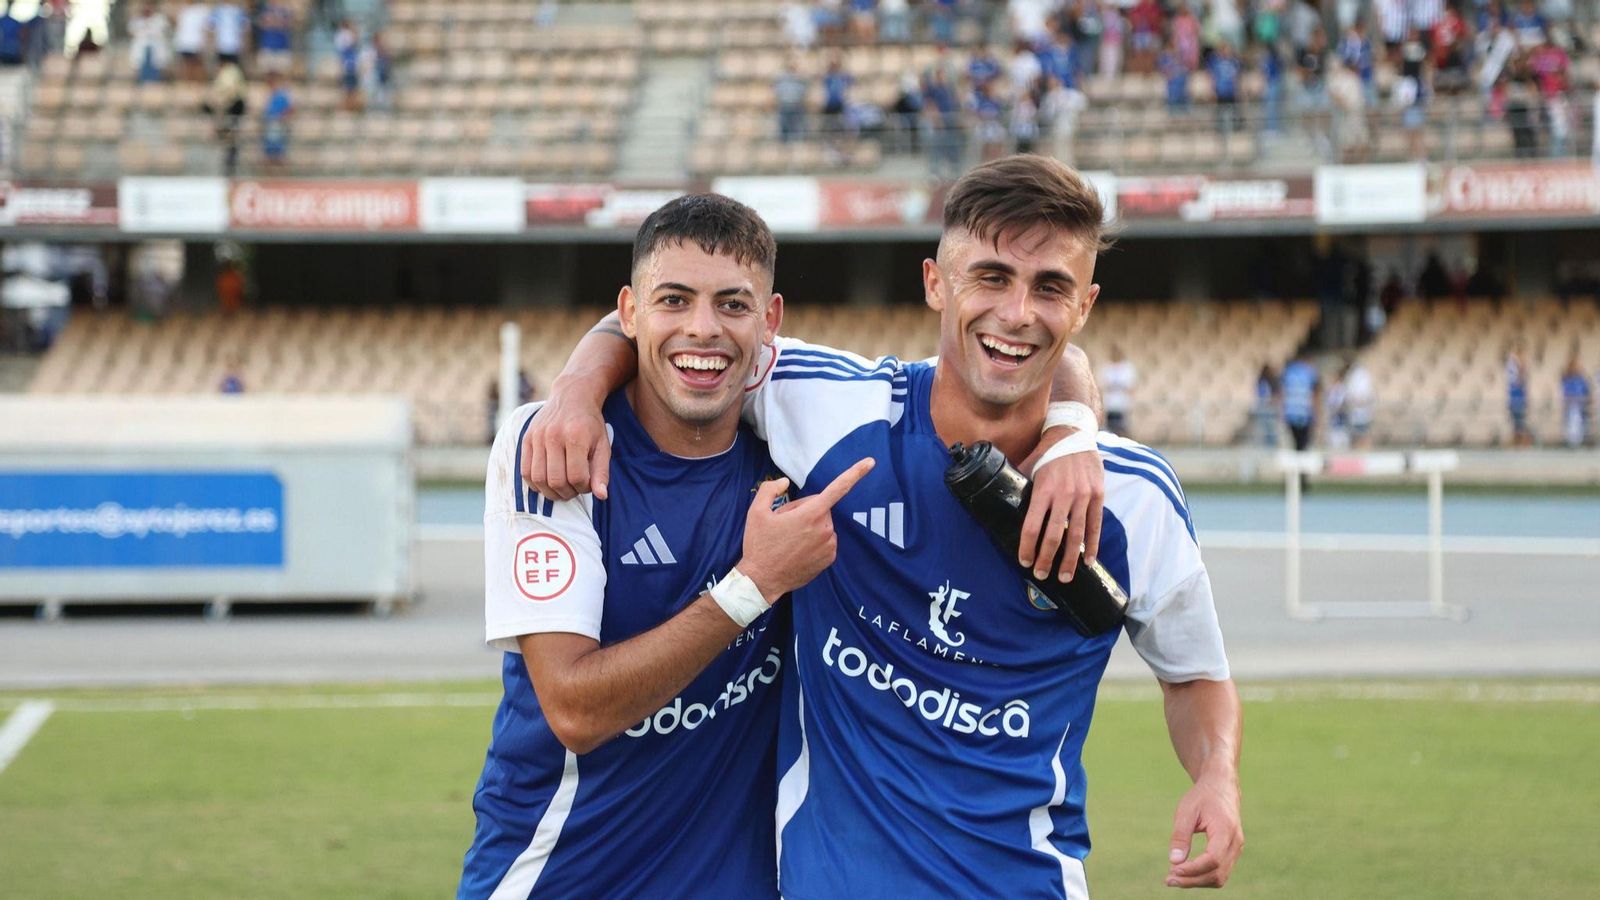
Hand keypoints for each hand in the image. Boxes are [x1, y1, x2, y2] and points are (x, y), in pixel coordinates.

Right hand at [521, 384, 610, 500]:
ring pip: (538, 478)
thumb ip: (602, 471)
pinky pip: (525, 471)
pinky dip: (535, 484)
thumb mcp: (603, 445)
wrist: (572, 395)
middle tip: (574, 489)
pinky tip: (547, 483)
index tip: (588, 484)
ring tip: (561, 489)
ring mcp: (537, 437)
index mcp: (576, 436)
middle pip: (556, 480)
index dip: (584, 488)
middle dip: (568, 492)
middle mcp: (554, 436)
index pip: (577, 476)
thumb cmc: (590, 424)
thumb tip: (601, 496)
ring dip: (550, 492)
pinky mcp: (527, 438)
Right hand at [738, 458, 874, 600]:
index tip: (870, 462)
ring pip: (823, 525)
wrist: (762, 580)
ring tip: (789, 540)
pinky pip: (825, 541)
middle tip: (785, 524)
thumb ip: (771, 489)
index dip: (855, 473)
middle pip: (821, 508)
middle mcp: (824, 528)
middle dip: (807, 511)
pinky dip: (814, 542)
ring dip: (810, 528)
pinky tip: (797, 550)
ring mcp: (829, 545)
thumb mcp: (756, 512)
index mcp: (810, 513)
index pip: (838, 488)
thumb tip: (785, 482)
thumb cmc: (759, 544)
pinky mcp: (829, 558)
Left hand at [1017, 427, 1103, 582]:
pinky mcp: (1098, 495)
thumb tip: (995, 498)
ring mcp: (1083, 496)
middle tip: (1041, 574)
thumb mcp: (1027, 465)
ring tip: (1064, 576)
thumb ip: (1016, 484)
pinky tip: (1088, 561)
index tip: (1024, 561)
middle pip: (1054, 536)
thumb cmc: (1046, 452)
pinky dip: (1092, 546)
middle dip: (1046, 559)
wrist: (1074, 433)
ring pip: (1076, 536)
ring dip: (1069, 560)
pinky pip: (1095, 526)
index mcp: (1043, 489)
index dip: (1027, 547)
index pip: (1032, 526)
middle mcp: (1064, 495)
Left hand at [1165, 776, 1243, 888]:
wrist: (1221, 788)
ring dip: (1197, 882)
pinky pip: (1220, 872)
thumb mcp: (1186, 811)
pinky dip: (1203, 877)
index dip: (1193, 869)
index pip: (1213, 859)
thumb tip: (1174, 861)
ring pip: (1220, 877)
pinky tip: (1184, 874)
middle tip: (1168, 880)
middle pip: (1217, 873)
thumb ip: (1181, 836)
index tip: (1173, 870)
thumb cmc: (1202, 798)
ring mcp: (1236, 850)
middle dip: (1192, 880)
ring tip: (1173, 878)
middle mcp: (1236, 843)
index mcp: (1226, 829)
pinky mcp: (1232, 853)